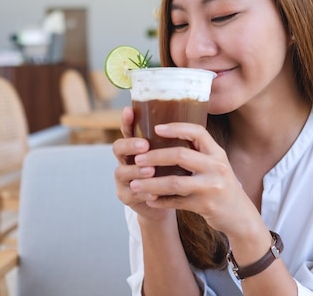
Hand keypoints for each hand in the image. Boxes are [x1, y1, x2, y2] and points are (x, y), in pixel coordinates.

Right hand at [112, 106, 172, 222]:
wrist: (166, 202)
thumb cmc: (172, 173)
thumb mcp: (174, 155)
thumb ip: (176, 140)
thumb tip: (194, 114)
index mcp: (136, 146)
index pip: (127, 129)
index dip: (127, 120)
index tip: (130, 111)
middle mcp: (125, 159)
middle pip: (118, 147)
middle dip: (130, 145)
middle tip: (145, 145)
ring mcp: (123, 179)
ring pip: (121, 171)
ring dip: (136, 170)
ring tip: (150, 170)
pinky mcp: (126, 196)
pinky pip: (131, 194)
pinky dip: (143, 193)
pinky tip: (153, 194)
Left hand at [128, 122, 258, 235]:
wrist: (240, 216)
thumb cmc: (221, 186)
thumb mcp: (217, 165)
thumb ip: (199, 152)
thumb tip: (169, 134)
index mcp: (217, 153)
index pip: (197, 132)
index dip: (176, 128)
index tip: (156, 128)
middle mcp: (216, 167)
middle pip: (180, 155)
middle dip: (155, 156)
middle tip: (137, 159)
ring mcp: (211, 187)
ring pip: (174, 182)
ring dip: (151, 183)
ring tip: (134, 184)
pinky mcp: (205, 206)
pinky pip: (176, 202)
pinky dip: (160, 201)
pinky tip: (149, 200)